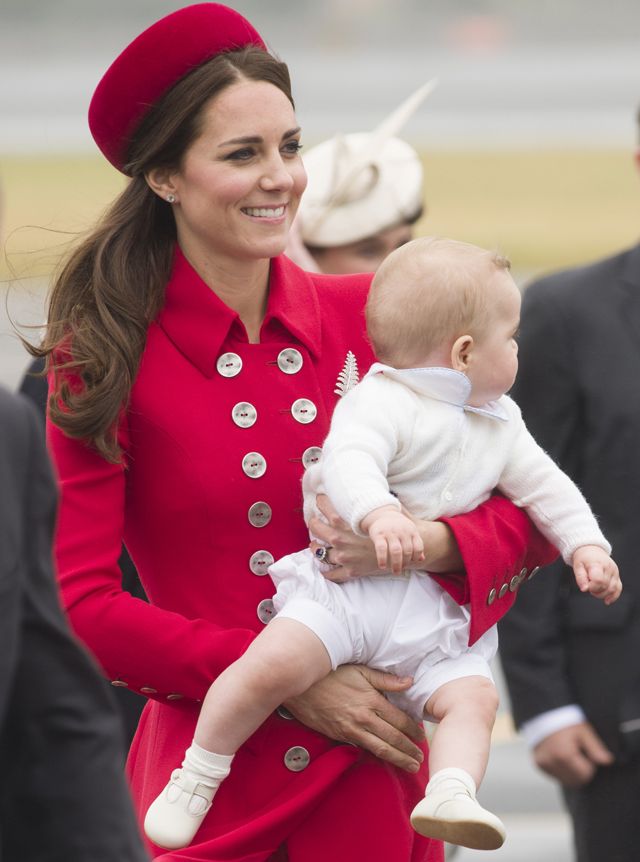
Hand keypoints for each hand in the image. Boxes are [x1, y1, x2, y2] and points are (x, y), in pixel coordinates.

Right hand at [284, 664, 425, 772]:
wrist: (303, 686)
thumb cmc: (332, 674)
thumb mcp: (360, 671)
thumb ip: (386, 680)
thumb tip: (410, 681)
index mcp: (372, 700)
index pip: (399, 720)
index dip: (413, 730)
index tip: (421, 736)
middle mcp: (365, 717)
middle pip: (393, 738)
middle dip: (409, 750)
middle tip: (420, 758)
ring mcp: (353, 729)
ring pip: (381, 748)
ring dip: (398, 759)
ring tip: (410, 766)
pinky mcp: (341, 736)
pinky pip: (363, 748)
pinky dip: (377, 756)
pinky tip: (384, 759)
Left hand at [308, 495, 382, 582]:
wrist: (399, 553)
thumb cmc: (387, 532)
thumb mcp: (374, 516)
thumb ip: (365, 506)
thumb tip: (367, 492)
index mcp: (344, 524)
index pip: (326, 509)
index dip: (321, 502)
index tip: (319, 500)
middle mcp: (340, 540)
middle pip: (316, 529)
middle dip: (313, 524)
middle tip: (313, 522)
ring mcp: (343, 557)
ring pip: (320, 553)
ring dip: (315, 549)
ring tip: (314, 546)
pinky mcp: (349, 571)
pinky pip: (331, 574)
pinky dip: (326, 572)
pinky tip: (324, 568)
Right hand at [361, 506, 423, 573]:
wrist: (381, 514)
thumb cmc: (398, 527)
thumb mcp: (410, 532)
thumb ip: (416, 544)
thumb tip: (421, 559)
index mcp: (412, 531)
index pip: (418, 547)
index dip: (416, 557)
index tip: (411, 562)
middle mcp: (402, 531)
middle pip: (407, 551)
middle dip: (405, 563)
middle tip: (401, 569)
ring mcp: (390, 532)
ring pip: (396, 551)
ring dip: (396, 564)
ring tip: (395, 571)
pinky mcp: (378, 534)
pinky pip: (381, 548)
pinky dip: (382, 559)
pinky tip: (382, 566)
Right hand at [533, 722, 613, 786]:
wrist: (543, 713)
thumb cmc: (565, 721)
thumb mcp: (583, 730)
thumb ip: (596, 748)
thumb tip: (608, 761)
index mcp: (564, 755)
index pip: (586, 775)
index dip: (590, 764)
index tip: (585, 752)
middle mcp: (552, 762)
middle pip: (576, 781)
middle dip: (581, 771)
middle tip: (578, 753)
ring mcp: (544, 765)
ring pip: (566, 781)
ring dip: (571, 772)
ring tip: (569, 753)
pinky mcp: (539, 765)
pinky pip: (556, 776)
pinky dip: (561, 770)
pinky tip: (560, 756)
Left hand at [572, 546, 621, 604]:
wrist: (591, 550)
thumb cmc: (583, 558)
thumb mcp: (577, 566)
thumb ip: (580, 578)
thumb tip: (584, 589)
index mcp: (598, 564)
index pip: (599, 580)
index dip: (592, 587)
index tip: (586, 585)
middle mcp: (609, 567)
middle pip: (605, 586)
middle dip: (595, 591)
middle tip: (588, 586)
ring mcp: (615, 571)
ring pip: (612, 589)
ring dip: (602, 594)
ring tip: (594, 589)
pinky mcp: (617, 575)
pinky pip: (619, 588)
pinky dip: (614, 596)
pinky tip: (607, 601)